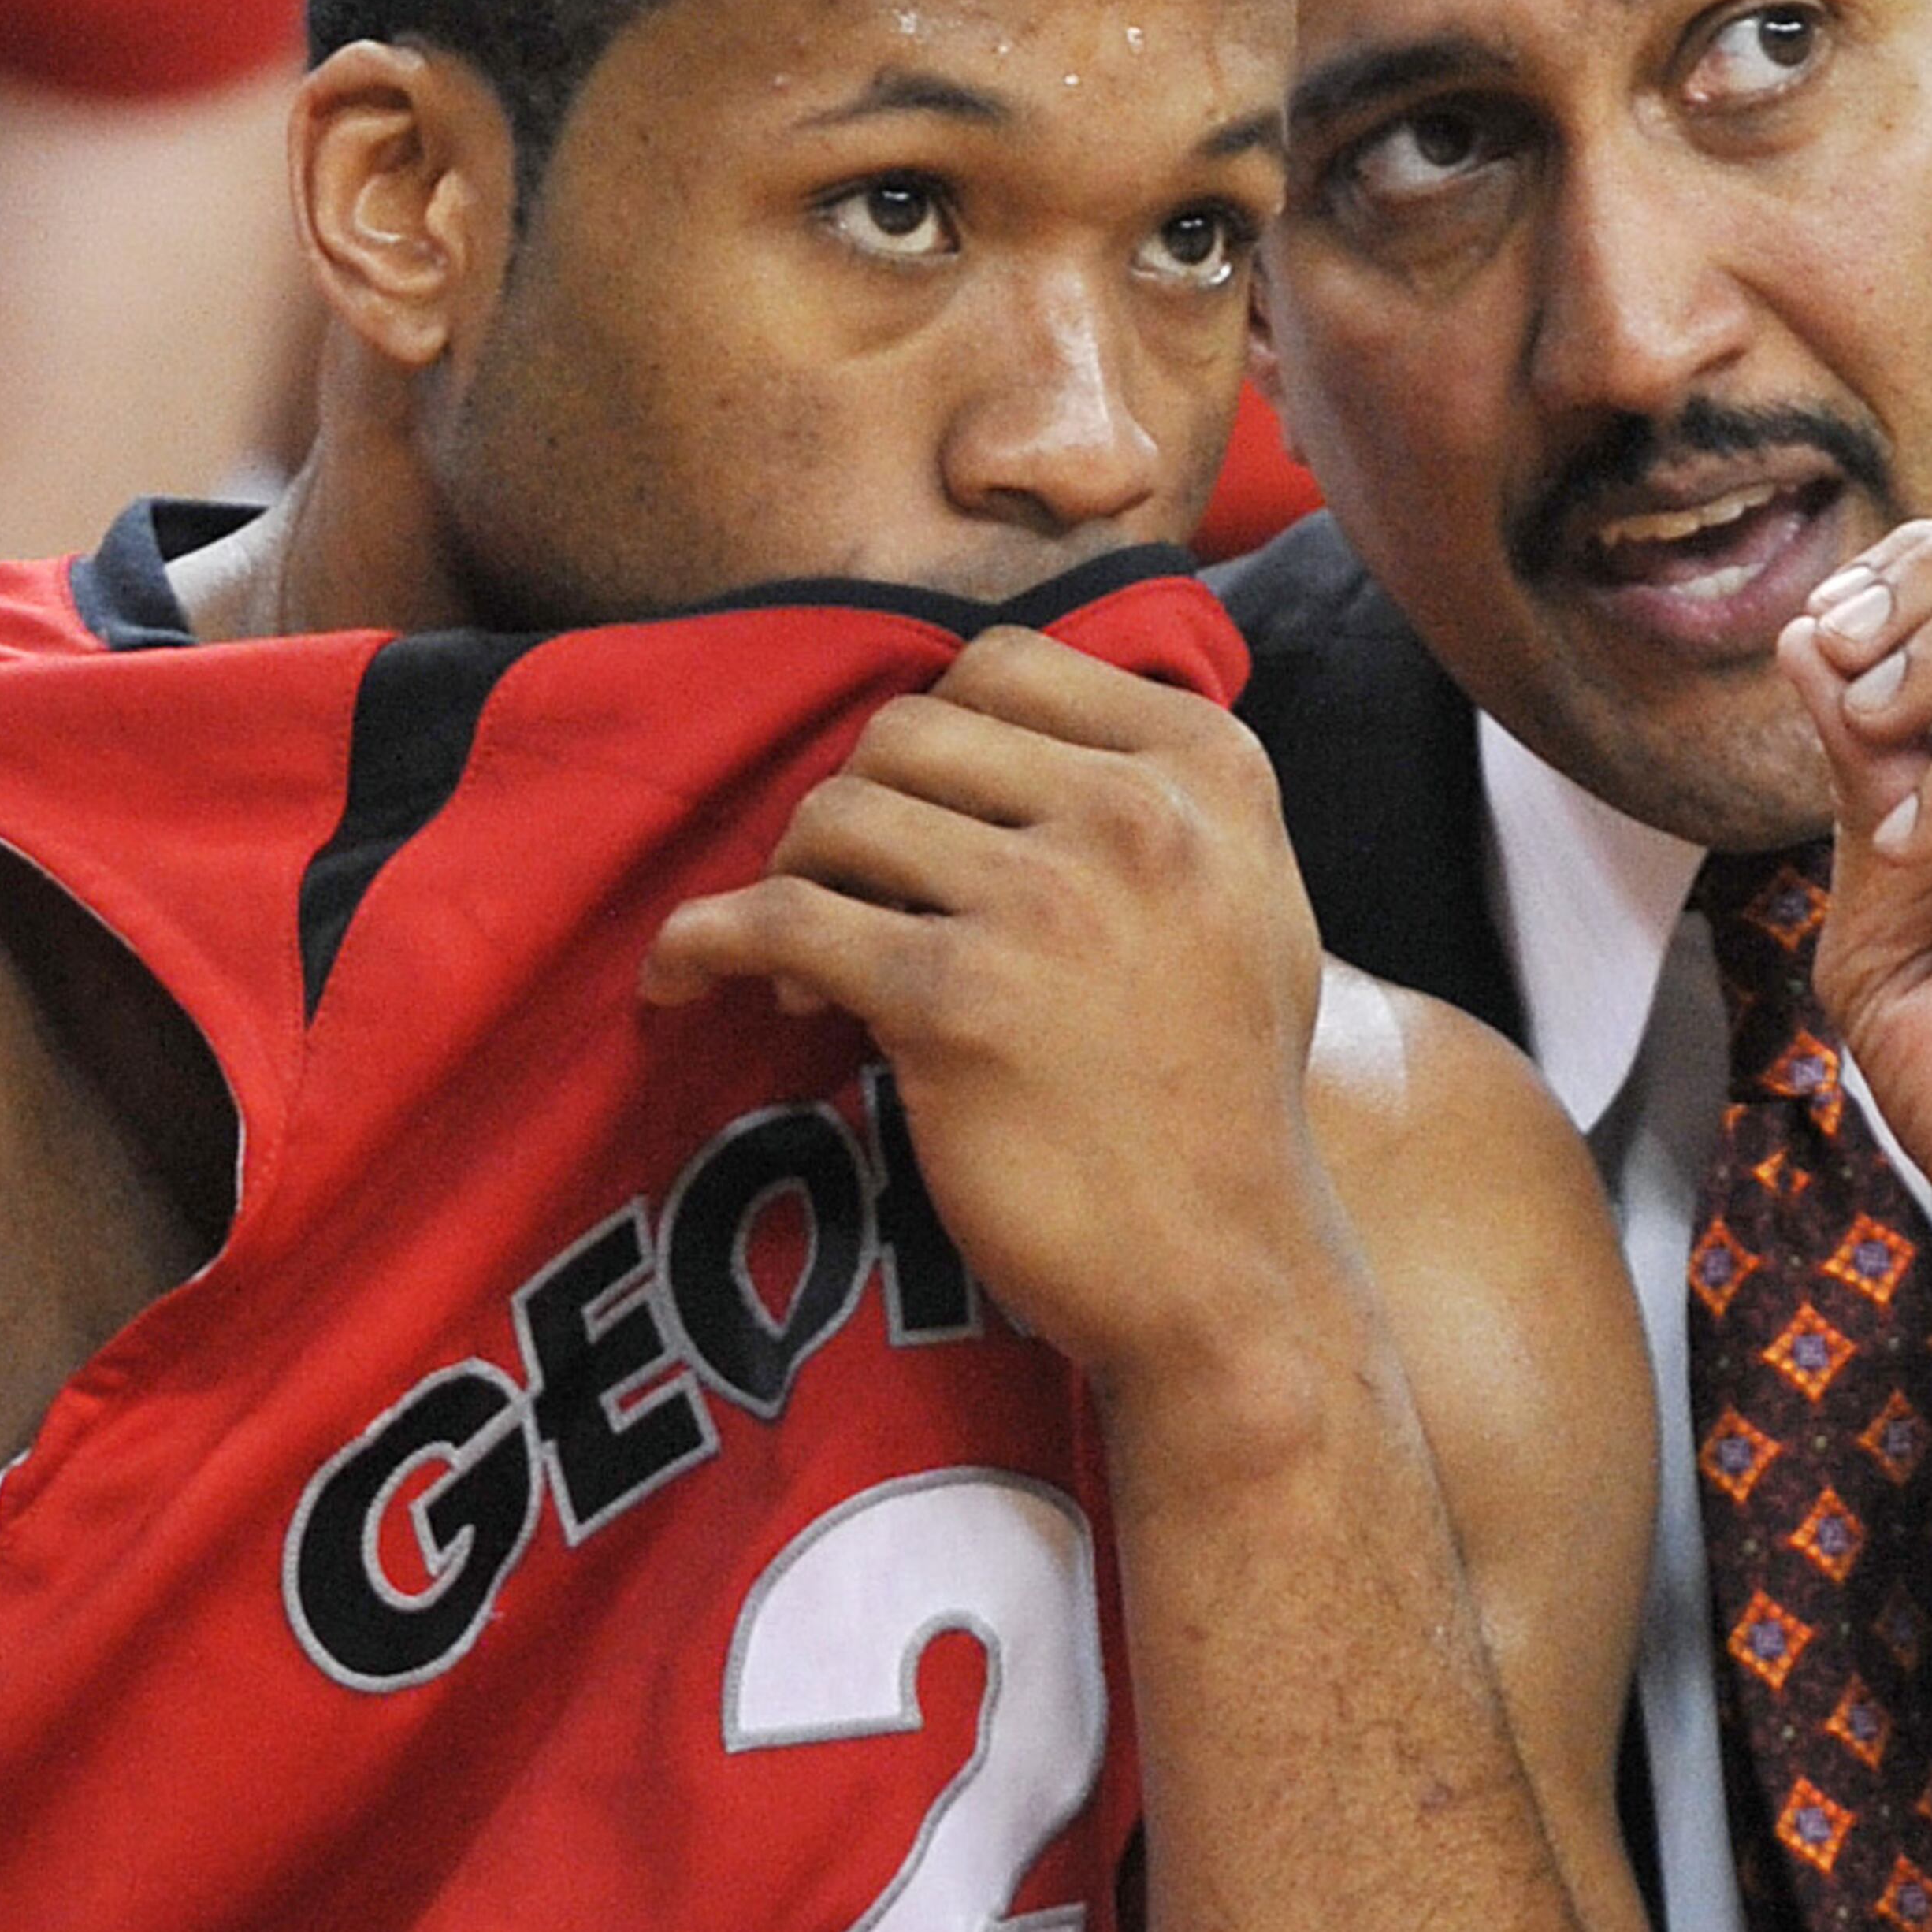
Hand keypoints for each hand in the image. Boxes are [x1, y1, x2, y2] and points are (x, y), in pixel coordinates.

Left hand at [640, 625, 1349, 1416]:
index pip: (1006, 662)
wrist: (1225, 1269)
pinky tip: (683, 983)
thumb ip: (1158, 797)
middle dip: (857, 811)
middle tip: (853, 905)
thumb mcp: (1248, 897)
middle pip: (908, 732)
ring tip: (806, 974)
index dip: (934, 735)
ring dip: (794, 880)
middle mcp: (1135, 814)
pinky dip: (701, 946)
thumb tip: (1003, 728)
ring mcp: (1046, 903)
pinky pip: (777, 922)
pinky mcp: (955, 1002)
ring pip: (836, 815)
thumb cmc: (1221, 1092)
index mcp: (1208, 769)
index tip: (917, 818)